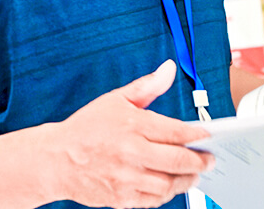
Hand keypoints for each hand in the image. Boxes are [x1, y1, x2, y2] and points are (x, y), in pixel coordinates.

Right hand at [45, 60, 213, 208]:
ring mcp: (126, 178)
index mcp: (134, 126)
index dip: (198, 136)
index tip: (208, 137)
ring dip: (187, 180)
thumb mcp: (116, 99)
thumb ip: (147, 86)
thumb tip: (168, 68)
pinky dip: (166, 195)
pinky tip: (170, 186)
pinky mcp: (120, 197)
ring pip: (169, 184)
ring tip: (193, 174)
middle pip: (178, 160)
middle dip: (200, 161)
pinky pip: (152, 200)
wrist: (54, 160)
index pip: (177, 132)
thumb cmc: (86, 128)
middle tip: (209, 160)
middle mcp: (132, 153)